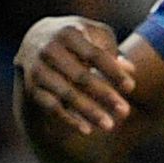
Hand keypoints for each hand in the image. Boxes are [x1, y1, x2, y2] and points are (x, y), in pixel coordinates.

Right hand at [19, 15, 137, 139]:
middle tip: (125, 112)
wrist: (35, 40)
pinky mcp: (32, 87)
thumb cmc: (75, 38)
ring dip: (89, 111)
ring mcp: (38, 69)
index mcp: (68, 32)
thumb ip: (112, 50)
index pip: (95, 54)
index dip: (113, 71)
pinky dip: (69, 119)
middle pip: (81, 76)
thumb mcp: (93, 35)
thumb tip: (131, 70)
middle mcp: (50, 49)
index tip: (131, 88)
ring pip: (66, 94)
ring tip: (109, 125)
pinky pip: (52, 107)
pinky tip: (87, 130)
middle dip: (104, 94)